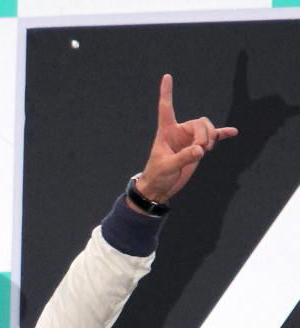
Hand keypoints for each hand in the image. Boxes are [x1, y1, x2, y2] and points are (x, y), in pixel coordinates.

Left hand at [133, 74, 237, 205]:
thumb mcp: (167, 166)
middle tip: (201, 150)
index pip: (166, 108)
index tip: (167, 76)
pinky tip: (233, 132)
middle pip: (199, 122)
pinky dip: (222, 134)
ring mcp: (190, 139)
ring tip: (205, 151)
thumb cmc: (157, 175)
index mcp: (166, 131)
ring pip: (207, 128)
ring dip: (211, 138)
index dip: (166, 92)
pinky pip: (213, 137)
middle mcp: (179, 132)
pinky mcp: (198, 148)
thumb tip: (200, 150)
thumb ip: (183, 158)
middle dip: (204, 135)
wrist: (160, 187)